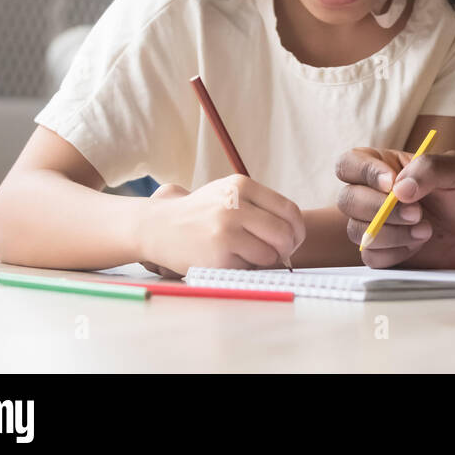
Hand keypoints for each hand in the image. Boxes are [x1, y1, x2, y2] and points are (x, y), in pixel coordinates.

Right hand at [137, 175, 304, 277]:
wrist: (157, 227)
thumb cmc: (199, 214)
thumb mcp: (227, 194)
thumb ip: (259, 207)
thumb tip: (294, 234)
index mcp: (241, 186)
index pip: (288, 210)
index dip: (297, 229)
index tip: (294, 239)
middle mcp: (234, 205)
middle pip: (284, 234)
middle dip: (287, 249)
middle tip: (279, 255)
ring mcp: (226, 231)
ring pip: (269, 254)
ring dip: (264, 260)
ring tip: (245, 254)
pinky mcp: (218, 256)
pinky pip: (249, 268)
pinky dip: (244, 268)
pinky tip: (227, 260)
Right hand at [335, 147, 454, 268]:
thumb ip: (428, 168)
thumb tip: (397, 190)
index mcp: (386, 167)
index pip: (350, 164)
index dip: (364, 173)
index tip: (392, 184)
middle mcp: (375, 195)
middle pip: (347, 199)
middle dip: (380, 209)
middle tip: (418, 214)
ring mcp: (378, 225)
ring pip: (356, 230)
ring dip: (391, 232)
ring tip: (426, 230)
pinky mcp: (385, 253)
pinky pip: (371, 256)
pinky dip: (395, 251)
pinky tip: (418, 245)